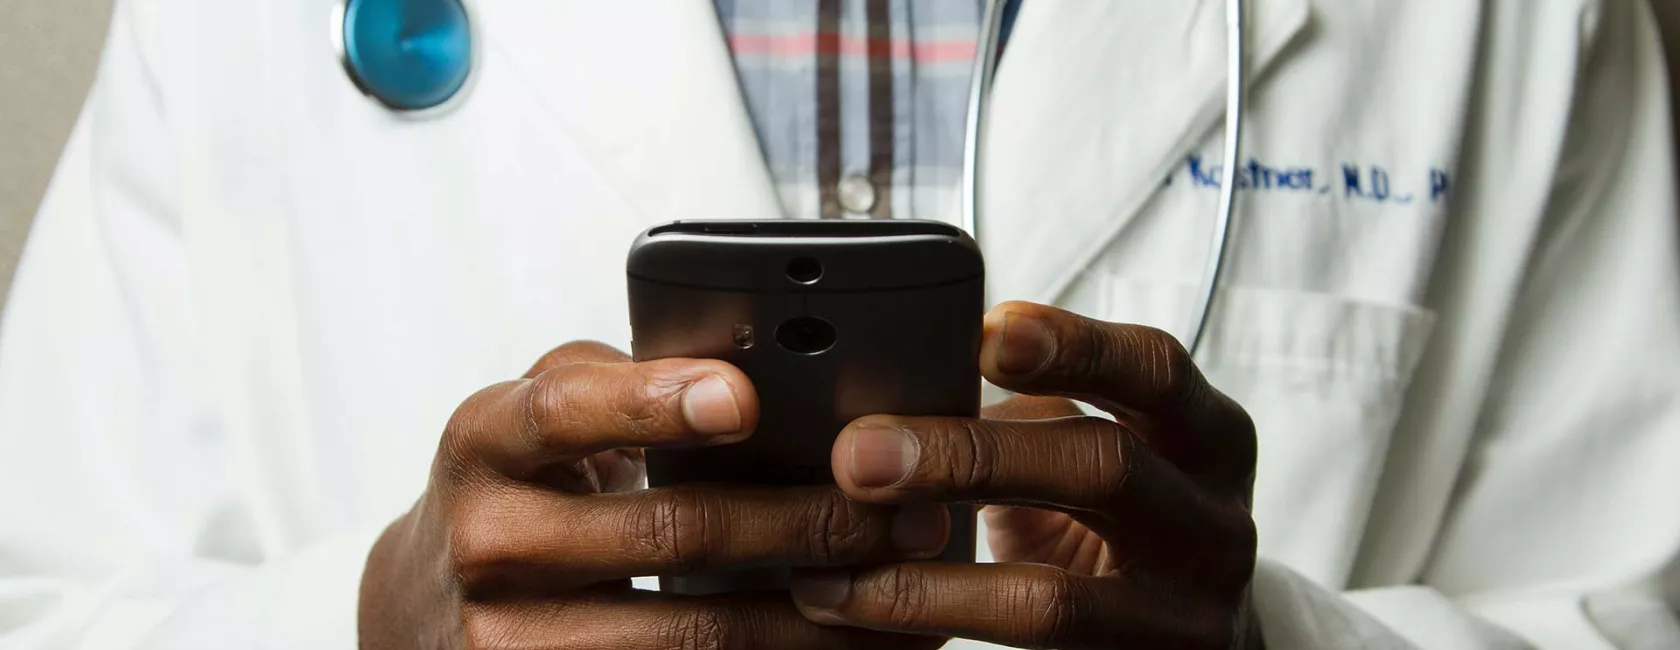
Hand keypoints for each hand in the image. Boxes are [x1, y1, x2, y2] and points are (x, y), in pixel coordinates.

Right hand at [359, 342, 951, 649]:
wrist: (423, 612)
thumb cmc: (512, 492)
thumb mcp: (533, 420)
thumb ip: (617, 382)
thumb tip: (747, 361)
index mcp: (485, 440)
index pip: (567, 411)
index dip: (654, 402)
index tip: (743, 398)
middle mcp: (488, 542)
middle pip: (667, 530)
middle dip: (803, 519)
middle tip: (906, 508)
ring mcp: (510, 640)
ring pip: (692, 630)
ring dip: (815, 612)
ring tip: (903, 581)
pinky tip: (845, 645)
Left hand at [793, 302, 1262, 649]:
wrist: (1195, 639)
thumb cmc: (1123, 518)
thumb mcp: (1106, 447)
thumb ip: (1030, 414)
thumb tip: (892, 389)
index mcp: (1208, 437)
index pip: (1156, 369)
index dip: (1074, 345)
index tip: (985, 331)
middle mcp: (1213, 524)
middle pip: (1105, 468)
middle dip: (972, 456)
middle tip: (858, 454)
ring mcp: (1185, 616)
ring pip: (1054, 600)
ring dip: (925, 582)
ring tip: (830, 567)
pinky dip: (931, 628)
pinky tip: (860, 610)